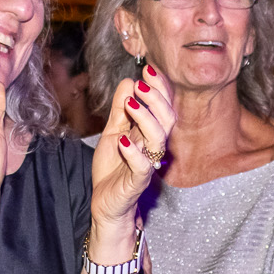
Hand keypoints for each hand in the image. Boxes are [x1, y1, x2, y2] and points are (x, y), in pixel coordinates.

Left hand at [89, 65, 174, 255]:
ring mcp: (147, 164)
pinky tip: (123, 140)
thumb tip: (128, 81)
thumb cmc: (113, 170)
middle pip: (168, 119)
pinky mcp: (136, 182)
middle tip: (141, 83)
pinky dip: (134, 152)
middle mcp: (153, 147)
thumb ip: (121, 110)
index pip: (163, 107)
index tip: (148, 69)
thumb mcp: (113, 132)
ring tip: (130, 105)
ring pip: (158, 139)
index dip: (160, 88)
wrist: (106, 204)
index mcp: (150, 133)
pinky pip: (142, 166)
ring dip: (146, 119)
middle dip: (157, 99)